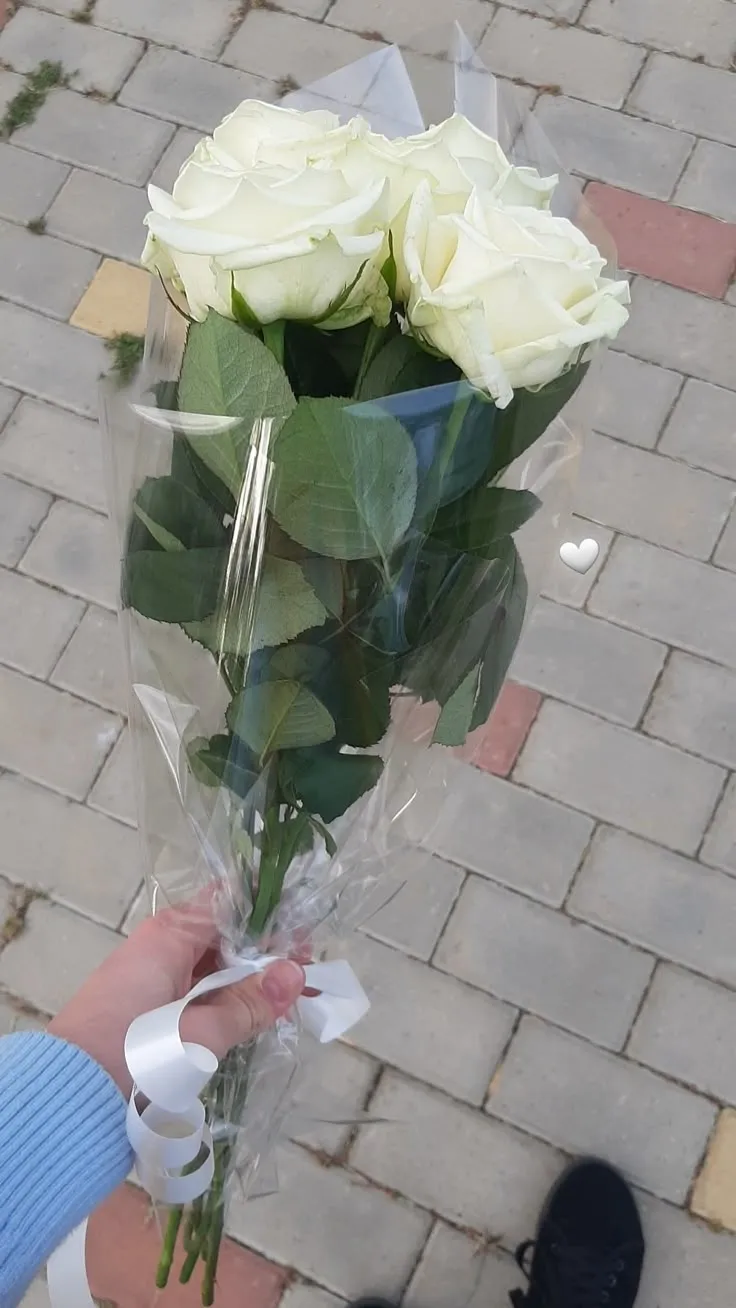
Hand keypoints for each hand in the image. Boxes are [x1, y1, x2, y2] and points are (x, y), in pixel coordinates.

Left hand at [48, 900, 305, 1097]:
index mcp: (169, 935)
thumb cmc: (135, 1054)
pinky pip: (198, 995)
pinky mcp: (149, 1013)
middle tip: (309, 976)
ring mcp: (153, 980)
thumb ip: (249, 1003)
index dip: (268, 915)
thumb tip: (297, 973)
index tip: (304, 936)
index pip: (227, 902)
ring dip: (250, 982)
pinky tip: (257, 1020)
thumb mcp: (199, 1031)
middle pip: (224, 937)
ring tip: (293, 1002)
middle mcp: (160, 948)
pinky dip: (228, 1003)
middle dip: (267, 954)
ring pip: (213, 969)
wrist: (69, 1101)